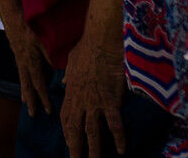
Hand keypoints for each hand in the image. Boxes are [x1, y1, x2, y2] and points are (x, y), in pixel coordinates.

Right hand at [3, 10, 53, 117]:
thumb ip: (50, 55)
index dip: (44, 98)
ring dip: (25, 93)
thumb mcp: (42, 39)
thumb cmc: (29, 25)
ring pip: (22, 80)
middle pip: (27, 86)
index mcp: (31, 61)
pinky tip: (23, 84)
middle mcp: (23, 63)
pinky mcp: (17, 53)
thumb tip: (58, 70)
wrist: (11, 15)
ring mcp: (19, 58)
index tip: (48, 110)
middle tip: (32, 115)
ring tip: (25, 103)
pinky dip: (22, 81)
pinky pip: (20, 72)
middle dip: (31, 101)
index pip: (39, 84)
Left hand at [60, 29, 125, 157]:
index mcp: (72, 91)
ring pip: (92, 131)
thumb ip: (68, 75)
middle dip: (75, 147)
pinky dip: (118, 138)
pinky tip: (122, 150)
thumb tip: (65, 82)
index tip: (69, 141)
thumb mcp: (71, 61)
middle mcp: (81, 100)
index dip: (67, 131)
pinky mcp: (110, 99)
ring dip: (94, 149)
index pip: (65, 116)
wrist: (100, 41)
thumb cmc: (87, 48)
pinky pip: (114, 124)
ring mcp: (95, 101)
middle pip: (75, 129)